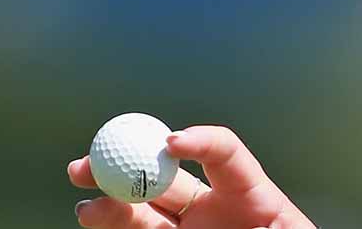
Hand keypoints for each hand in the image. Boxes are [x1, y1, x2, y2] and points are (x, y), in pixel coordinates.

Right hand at [68, 125, 315, 228]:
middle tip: (98, 162)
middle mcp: (211, 208)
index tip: (172, 142)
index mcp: (248, 194)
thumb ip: (273, 228)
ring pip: (144, 212)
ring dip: (114, 205)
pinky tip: (96, 219)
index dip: (201, 141)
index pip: (224, 152)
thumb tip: (255, 224)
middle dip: (130, 163)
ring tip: (88, 206)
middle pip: (167, 177)